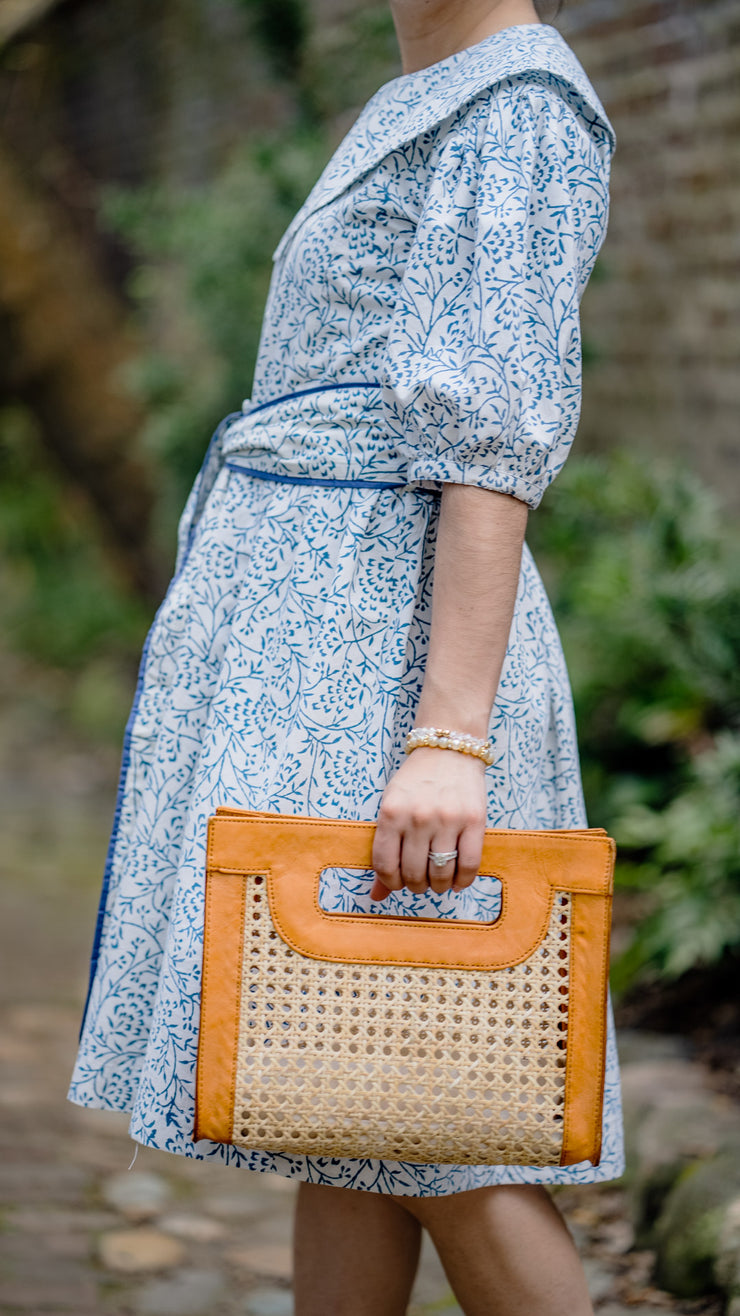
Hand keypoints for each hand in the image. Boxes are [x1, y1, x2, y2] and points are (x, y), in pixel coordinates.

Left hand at [370, 747, 486, 900]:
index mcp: (391, 813)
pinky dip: (463, 880)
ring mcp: (447, 819)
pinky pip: (469, 864)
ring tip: (438, 881)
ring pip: (442, 873)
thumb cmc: (416, 781)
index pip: (386, 865)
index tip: (397, 882)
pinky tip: (458, 881)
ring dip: (439, 886)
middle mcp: (418, 817)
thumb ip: (384, 850)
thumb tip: (376, 895)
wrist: (448, 749)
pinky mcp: (474, 821)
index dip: (390, 882)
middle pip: (414, 873)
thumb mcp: (391, 806)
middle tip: (420, 882)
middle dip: (416, 886)